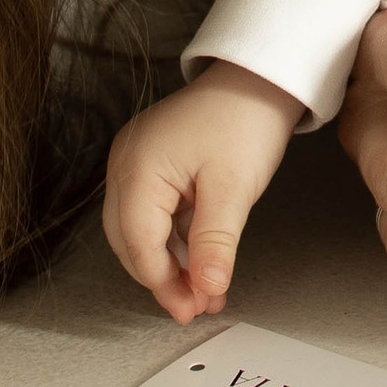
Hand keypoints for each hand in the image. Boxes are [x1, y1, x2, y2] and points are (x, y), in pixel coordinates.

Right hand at [102, 63, 305, 324]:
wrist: (261, 75)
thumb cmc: (246, 118)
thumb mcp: (233, 187)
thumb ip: (215, 242)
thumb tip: (207, 289)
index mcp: (137, 168)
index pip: (139, 244)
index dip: (163, 283)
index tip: (190, 310)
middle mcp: (126, 164)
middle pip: (131, 241)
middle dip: (163, 277)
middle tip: (197, 305)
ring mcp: (136, 162)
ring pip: (140, 230)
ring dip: (170, 262)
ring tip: (205, 289)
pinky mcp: (153, 163)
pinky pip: (154, 212)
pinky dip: (175, 239)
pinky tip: (200, 259)